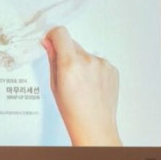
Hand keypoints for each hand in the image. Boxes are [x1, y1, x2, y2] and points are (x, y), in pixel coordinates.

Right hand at [42, 26, 120, 145]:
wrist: (94, 126)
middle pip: (73, 44)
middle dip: (67, 54)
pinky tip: (91, 86)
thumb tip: (47, 42)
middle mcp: (89, 61)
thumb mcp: (55, 85)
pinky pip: (99, 63)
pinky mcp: (113, 69)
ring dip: (81, 63)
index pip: (60, 33)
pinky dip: (94, 70)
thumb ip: (52, 59)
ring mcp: (103, 65)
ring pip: (86, 54)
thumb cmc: (73, 111)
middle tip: (66, 74)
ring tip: (81, 85)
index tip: (51, 41)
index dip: (53, 36)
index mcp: (70, 64)